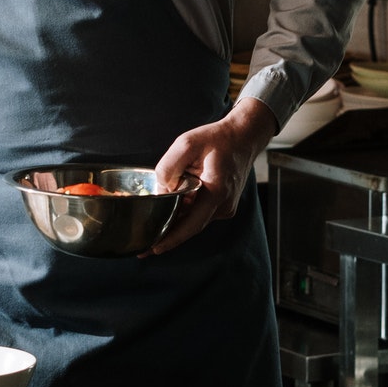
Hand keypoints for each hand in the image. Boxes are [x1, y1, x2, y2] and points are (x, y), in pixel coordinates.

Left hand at [146, 97, 277, 256]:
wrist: (243, 137)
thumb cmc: (217, 139)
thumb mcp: (187, 144)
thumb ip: (169, 167)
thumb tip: (160, 190)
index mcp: (217, 192)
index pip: (192, 224)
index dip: (172, 239)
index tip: (154, 249)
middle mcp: (224, 205)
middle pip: (190, 226)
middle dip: (167, 235)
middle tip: (143, 247)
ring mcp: (225, 207)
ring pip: (194, 220)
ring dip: (176, 220)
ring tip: (152, 224)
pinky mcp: (223, 205)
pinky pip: (200, 213)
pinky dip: (185, 212)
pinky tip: (172, 205)